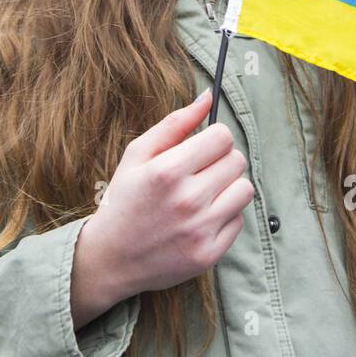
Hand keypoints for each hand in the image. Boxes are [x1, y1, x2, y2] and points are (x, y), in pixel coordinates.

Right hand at [80, 88, 252, 301]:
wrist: (111, 259)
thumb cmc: (124, 200)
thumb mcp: (137, 155)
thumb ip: (174, 124)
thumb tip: (208, 96)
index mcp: (168, 171)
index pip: (222, 137)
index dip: (213, 139)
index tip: (201, 148)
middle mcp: (188, 200)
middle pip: (237, 161)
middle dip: (220, 161)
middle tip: (199, 173)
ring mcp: (201, 230)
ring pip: (244, 189)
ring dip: (228, 188)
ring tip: (204, 194)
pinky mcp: (209, 254)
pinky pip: (239, 220)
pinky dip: (224, 216)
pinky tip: (200, 219)